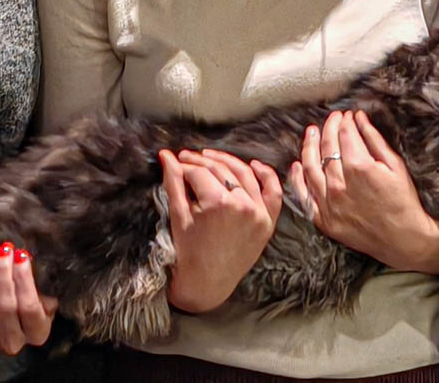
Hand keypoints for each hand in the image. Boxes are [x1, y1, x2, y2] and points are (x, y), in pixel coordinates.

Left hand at [0, 241, 58, 355]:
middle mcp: (15, 343)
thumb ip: (32, 280)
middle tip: (3, 252)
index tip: (21, 255)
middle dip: (5, 275)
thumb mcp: (38, 292)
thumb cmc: (25, 299)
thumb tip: (21, 257)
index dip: (25, 280)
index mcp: (38, 332)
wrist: (6, 317)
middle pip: (7, 308)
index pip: (30, 306)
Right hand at [160, 147, 282, 313]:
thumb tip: (165, 155)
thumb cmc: (188, 252)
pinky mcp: (268, 222)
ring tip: (211, 157)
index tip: (176, 161)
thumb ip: (174, 182)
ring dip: (227, 161)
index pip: (200, 173)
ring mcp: (258, 213)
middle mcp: (242, 205)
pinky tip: (254, 164)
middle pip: (221, 170)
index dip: (185, 165)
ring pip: (244, 175)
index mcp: (218, 204)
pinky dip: (266, 175)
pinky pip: (273, 192)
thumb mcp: (179, 216)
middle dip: (201, 161)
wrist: (207, 284)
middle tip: (188, 157)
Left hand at [288, 110, 438, 273]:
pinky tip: (297, 165)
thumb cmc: (403, 200)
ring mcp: (329, 203)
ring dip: (309, 146)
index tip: (348, 115)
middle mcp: (339, 184)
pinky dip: (297, 178)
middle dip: (329, 128)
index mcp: (359, 168)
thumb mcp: (395, 165)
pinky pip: (304, 195)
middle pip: (326, 147)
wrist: (403, 238)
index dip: (345, 122)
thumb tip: (359, 118)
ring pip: (310, 167)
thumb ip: (374, 140)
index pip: (345, 135)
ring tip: (311, 132)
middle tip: (333, 118)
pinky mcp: (324, 220)